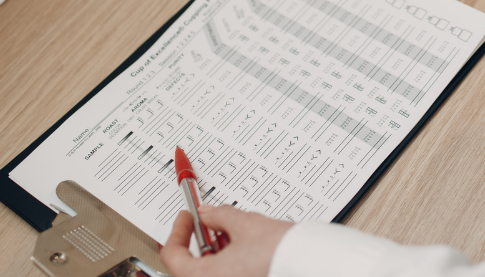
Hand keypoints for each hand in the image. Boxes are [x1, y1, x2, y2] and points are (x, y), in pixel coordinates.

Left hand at [161, 205, 293, 276]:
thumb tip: (208, 213)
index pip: (172, 256)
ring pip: (210, 272)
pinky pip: (226, 274)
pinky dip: (228, 263)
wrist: (312, 264)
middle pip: (191, 267)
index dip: (178, 232)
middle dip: (200, 242)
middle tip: (210, 223)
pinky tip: (243, 247)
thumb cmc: (279, 253)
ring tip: (232, 231)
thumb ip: (220, 216)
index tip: (186, 217)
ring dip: (215, 252)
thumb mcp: (246, 224)